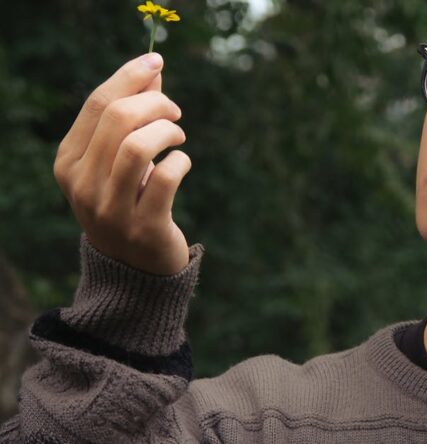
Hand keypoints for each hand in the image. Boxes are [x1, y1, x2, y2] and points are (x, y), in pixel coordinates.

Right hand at [54, 53, 190, 274]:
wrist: (135, 268)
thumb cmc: (131, 199)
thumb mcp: (120, 158)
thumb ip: (132, 115)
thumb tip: (152, 68)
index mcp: (68, 161)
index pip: (98, 105)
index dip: (130, 76)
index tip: (156, 61)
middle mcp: (81, 184)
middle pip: (119, 119)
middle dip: (156, 103)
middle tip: (175, 112)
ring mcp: (110, 209)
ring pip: (139, 146)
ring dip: (168, 131)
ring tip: (178, 136)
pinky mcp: (143, 227)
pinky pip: (166, 178)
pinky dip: (181, 161)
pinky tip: (182, 163)